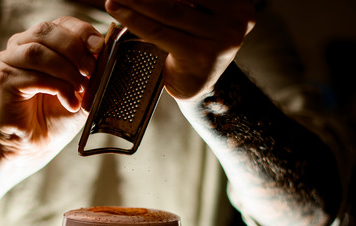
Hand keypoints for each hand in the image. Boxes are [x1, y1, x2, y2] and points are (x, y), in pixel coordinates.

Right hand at [0, 16, 103, 163]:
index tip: (99, 47)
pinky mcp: (4, 80)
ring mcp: (10, 61)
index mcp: (43, 41)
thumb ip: (93, 67)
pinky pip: (32, 76)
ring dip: (65, 70)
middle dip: (74, 50)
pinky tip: (68, 102)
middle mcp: (22, 45)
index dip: (82, 31)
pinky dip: (56, 88)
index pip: (62, 22)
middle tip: (90, 72)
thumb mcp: (84, 88)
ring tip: (79, 90)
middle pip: (47, 31)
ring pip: (37, 51)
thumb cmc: (58, 115)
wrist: (37, 145)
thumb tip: (107, 46)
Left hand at [105, 0, 255, 99]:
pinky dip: (134, 19)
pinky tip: (117, 11)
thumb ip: (183, 1)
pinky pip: (159, 32)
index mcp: (238, 3)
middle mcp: (236, 18)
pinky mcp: (199, 55)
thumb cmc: (194, 44)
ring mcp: (221, 38)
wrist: (197, 86)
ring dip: (136, 0)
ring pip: (168, 9)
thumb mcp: (199, 14)